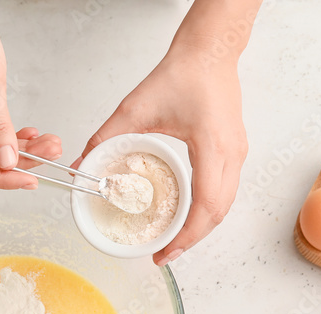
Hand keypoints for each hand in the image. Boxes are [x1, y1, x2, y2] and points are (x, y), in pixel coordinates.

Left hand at [77, 52, 247, 265]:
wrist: (210, 52)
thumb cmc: (183, 74)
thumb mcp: (135, 108)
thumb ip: (106, 138)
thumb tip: (82, 166)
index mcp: (211, 146)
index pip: (204, 205)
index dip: (185, 236)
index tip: (164, 252)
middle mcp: (232, 154)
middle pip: (218, 214)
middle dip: (191, 239)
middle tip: (163, 254)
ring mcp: (238, 153)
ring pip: (224, 206)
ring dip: (201, 227)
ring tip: (173, 240)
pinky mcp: (236, 151)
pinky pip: (225, 192)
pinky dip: (207, 211)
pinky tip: (186, 216)